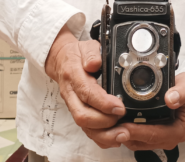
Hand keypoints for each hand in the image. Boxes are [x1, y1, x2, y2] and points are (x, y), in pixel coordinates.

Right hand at [45, 25, 127, 147]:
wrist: (61, 60)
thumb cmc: (77, 54)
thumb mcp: (86, 46)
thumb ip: (92, 54)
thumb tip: (94, 63)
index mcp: (73, 75)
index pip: (87, 93)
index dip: (103, 103)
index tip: (119, 107)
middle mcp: (71, 94)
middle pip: (83, 115)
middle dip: (104, 122)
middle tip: (122, 120)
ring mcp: (73, 105)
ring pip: (84, 126)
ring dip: (104, 134)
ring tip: (122, 134)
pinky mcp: (78, 112)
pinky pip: (86, 130)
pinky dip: (101, 138)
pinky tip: (114, 138)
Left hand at [92, 72, 184, 151]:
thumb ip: (181, 93)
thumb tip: (171, 98)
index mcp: (178, 130)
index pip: (156, 135)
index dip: (139, 132)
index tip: (124, 127)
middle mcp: (169, 137)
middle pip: (143, 141)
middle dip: (125, 135)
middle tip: (109, 127)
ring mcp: (160, 137)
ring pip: (137, 141)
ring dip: (122, 134)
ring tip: (108, 125)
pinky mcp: (152, 133)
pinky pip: (136, 136)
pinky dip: (125, 130)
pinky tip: (115, 122)